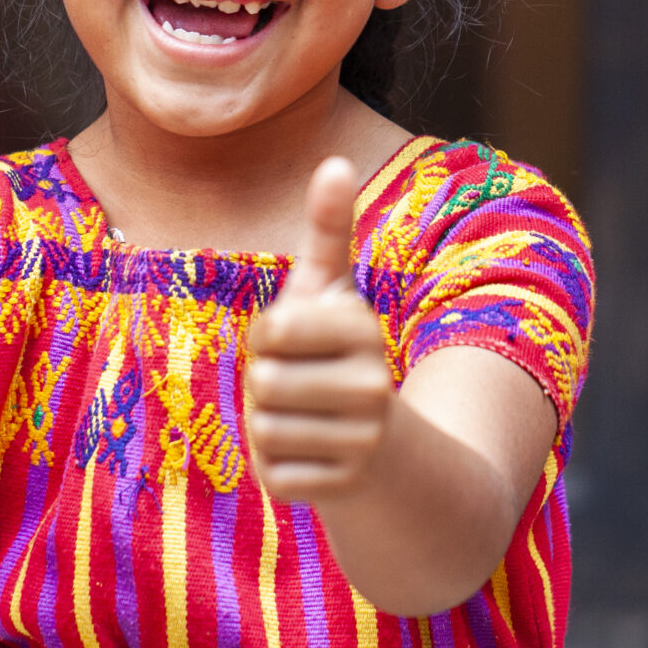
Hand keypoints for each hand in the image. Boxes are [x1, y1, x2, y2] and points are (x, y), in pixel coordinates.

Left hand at [244, 156, 394, 506]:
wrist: (385, 448)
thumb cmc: (339, 354)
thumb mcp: (332, 292)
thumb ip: (329, 230)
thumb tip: (334, 159)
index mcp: (364, 329)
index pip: (272, 330)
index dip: (267, 336)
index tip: (294, 341)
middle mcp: (374, 386)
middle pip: (264, 382)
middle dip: (264, 385)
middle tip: (296, 385)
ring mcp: (362, 441)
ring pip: (263, 430)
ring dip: (268, 426)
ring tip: (303, 418)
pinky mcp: (341, 488)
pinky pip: (273, 472)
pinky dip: (277, 466)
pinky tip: (309, 454)